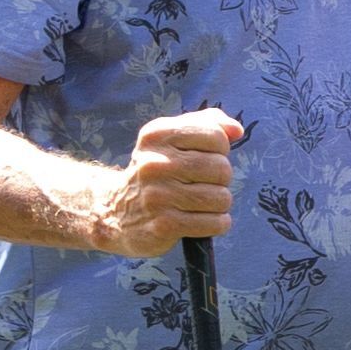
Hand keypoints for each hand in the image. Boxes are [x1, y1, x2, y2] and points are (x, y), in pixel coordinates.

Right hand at [89, 109, 243, 255]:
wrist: (114, 211)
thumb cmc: (156, 171)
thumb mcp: (172, 138)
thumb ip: (208, 124)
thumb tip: (236, 130)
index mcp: (157, 135)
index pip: (215, 136)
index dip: (220, 150)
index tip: (205, 157)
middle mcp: (154, 163)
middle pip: (221, 168)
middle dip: (221, 179)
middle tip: (203, 184)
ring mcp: (158, 195)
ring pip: (221, 197)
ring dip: (219, 204)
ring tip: (201, 203)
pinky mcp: (164, 225)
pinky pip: (214, 223)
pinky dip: (218, 223)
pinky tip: (202, 220)